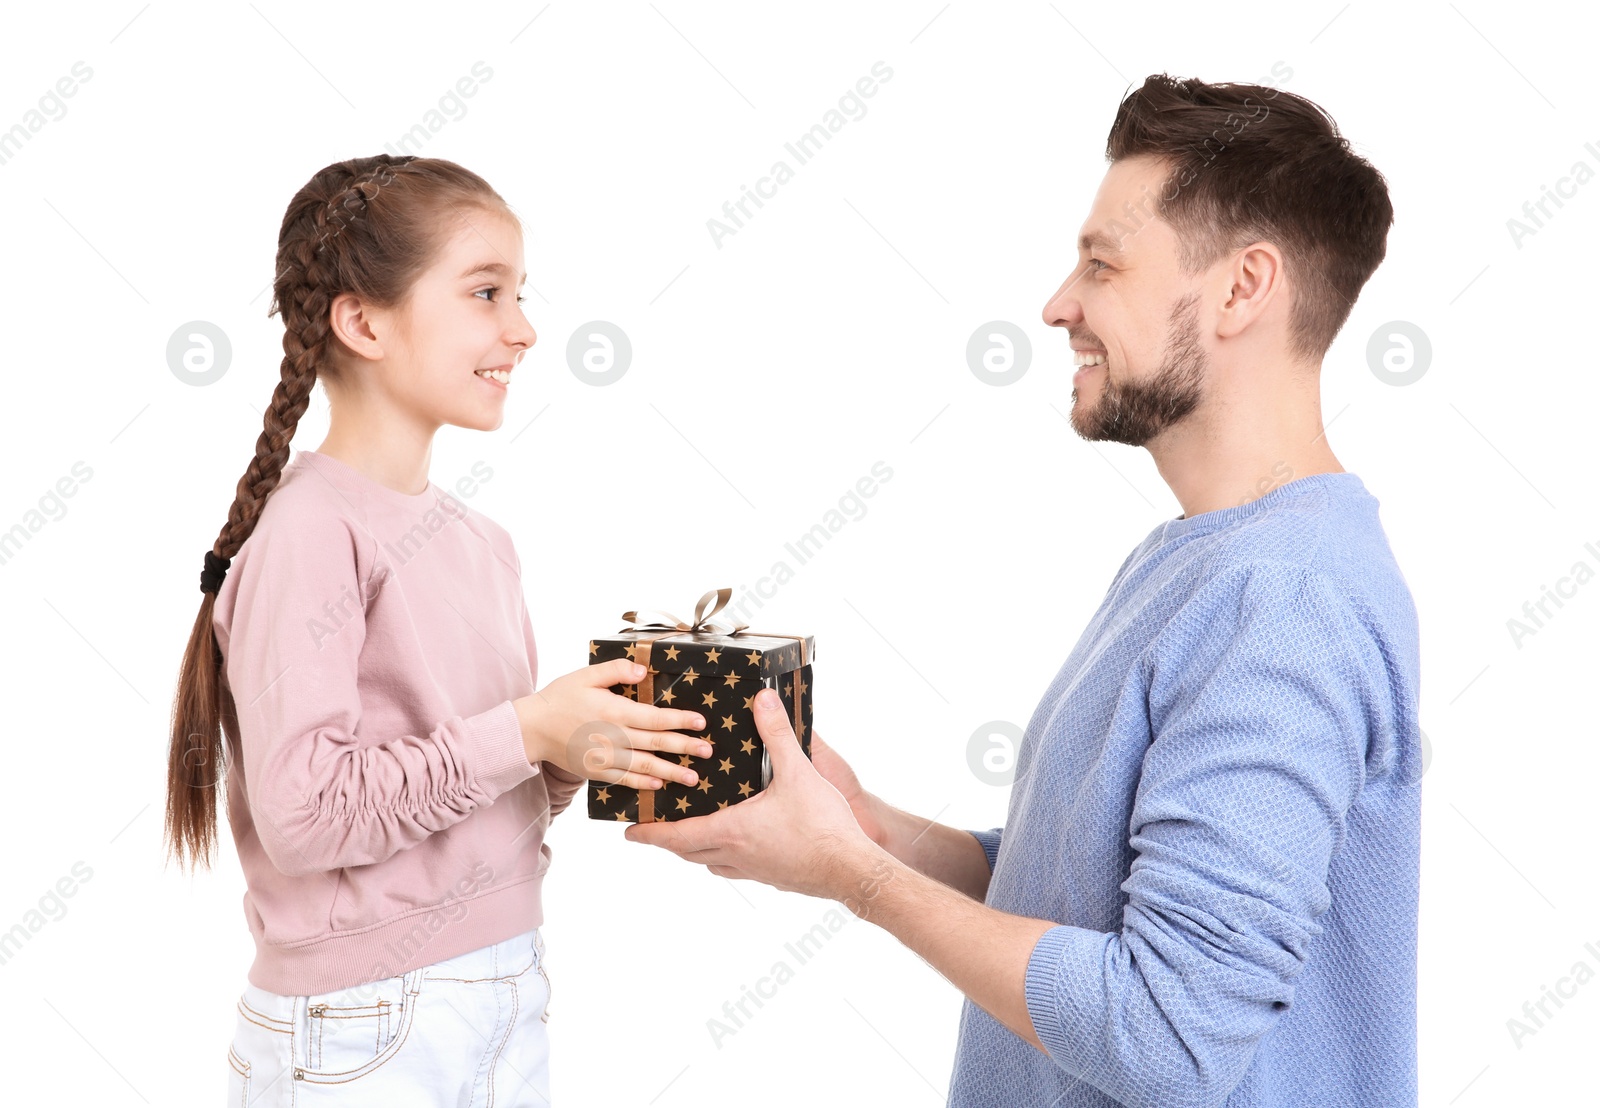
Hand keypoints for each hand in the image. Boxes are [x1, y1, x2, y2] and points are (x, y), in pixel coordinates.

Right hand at [517, 659, 712, 790]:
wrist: (532, 728)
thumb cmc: (560, 697)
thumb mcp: (586, 675)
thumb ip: (616, 670)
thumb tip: (644, 671)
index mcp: (615, 711)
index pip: (656, 717)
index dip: (681, 720)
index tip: (701, 723)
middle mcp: (614, 737)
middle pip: (658, 743)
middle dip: (686, 748)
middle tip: (709, 752)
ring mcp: (606, 758)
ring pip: (646, 766)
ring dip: (672, 772)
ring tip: (694, 778)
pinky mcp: (597, 771)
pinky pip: (625, 779)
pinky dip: (644, 783)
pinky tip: (660, 785)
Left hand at [624, 688, 884, 902]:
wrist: (852, 870)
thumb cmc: (822, 826)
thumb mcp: (798, 772)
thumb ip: (777, 734)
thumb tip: (762, 699)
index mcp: (731, 831)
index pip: (676, 836)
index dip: (650, 834)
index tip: (629, 833)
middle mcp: (736, 855)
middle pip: (689, 852)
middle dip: (669, 841)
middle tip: (654, 831)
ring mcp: (756, 871)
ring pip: (713, 864)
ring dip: (698, 851)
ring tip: (695, 836)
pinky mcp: (775, 878)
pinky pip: (739, 870)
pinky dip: (727, 858)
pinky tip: (744, 846)